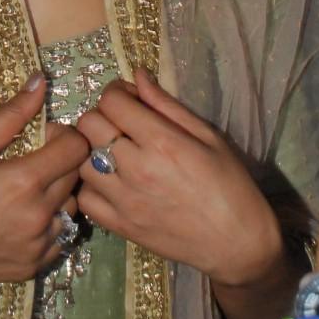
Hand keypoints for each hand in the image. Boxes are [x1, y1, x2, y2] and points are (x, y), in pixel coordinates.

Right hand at [0, 75, 87, 292]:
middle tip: (28, 160)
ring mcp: (40, 245)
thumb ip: (11, 114)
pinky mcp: (34, 266)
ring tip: (23, 191)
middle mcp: (41, 215)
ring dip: (56, 193)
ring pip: (70, 207)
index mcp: (26, 181)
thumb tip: (40, 82)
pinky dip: (49, 224)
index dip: (63, 135)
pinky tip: (20, 218)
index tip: (41, 137)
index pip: (77, 148)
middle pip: (76, 176)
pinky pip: (60, 237)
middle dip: (60, 161)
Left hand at [78, 70, 281, 288]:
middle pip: (88, 125)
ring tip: (115, 155)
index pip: (112, 101)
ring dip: (93, 151)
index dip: (118, 92)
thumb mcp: (207, 135)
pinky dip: (91, 187)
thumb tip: (138, 76)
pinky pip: (84, 199)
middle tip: (122, 126)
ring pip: (80, 161)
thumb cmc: (230, 183)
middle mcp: (136, 169)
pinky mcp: (120, 226)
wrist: (238, 242)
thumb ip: (166, 105)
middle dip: (102, 116)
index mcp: (161, 141)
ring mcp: (125, 200)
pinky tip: (110, 183)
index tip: (131, 100)